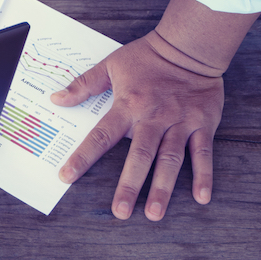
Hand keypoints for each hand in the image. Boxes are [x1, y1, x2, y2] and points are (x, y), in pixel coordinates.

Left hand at [50, 31, 223, 220]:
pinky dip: (203, 175)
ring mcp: (179, 122)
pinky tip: (200, 197)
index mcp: (127, 105)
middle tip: (120, 212)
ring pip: (170, 159)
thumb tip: (57, 99)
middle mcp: (153, 117)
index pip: (101, 136)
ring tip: (154, 213)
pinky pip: (203, 153)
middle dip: (129, 185)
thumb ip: (83, 85)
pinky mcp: (203, 124)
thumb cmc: (147, 57)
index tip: (67, 176)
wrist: (188, 46)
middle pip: (139, 155)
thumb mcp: (110, 65)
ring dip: (163, 187)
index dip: (83, 157)